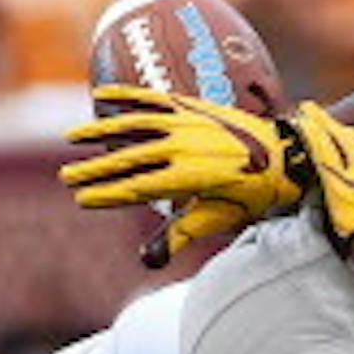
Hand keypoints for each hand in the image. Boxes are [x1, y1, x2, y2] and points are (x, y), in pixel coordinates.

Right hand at [61, 87, 306, 249]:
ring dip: (100, 130)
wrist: (287, 153)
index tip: (82, 199)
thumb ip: (182, 234)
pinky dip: (126, 95)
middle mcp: (182, 146)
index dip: (106, 194)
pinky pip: (152, 97)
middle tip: (67, 177)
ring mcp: (186, 122)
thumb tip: (148, 260)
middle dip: (95, 169)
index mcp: (187, 177)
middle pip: (128, 158)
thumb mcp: (220, 218)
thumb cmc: (255, 194)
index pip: (136, 188)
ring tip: (73, 137)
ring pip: (133, 124)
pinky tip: (101, 93)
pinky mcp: (192, 105)